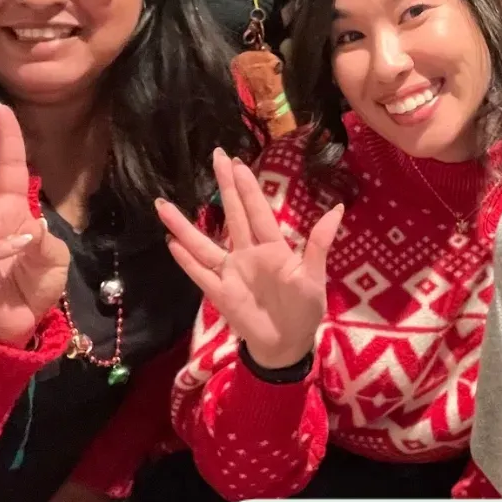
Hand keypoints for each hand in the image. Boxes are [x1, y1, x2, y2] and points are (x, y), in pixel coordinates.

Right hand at [158, 148, 341, 370]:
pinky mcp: (219, 294)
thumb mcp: (314, 277)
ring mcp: (231, 273)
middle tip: (215, 156)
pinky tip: (171, 243)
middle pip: (232, 215)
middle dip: (224, 186)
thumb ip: (318, 244)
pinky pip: (199, 274)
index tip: (237, 162)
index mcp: (273, 248)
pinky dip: (185, 260)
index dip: (247, 187)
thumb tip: (338, 208)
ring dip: (184, 225)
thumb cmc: (304, 310)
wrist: (288, 345)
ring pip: (203, 243)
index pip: (257, 211)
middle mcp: (248, 255)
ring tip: (163, 204)